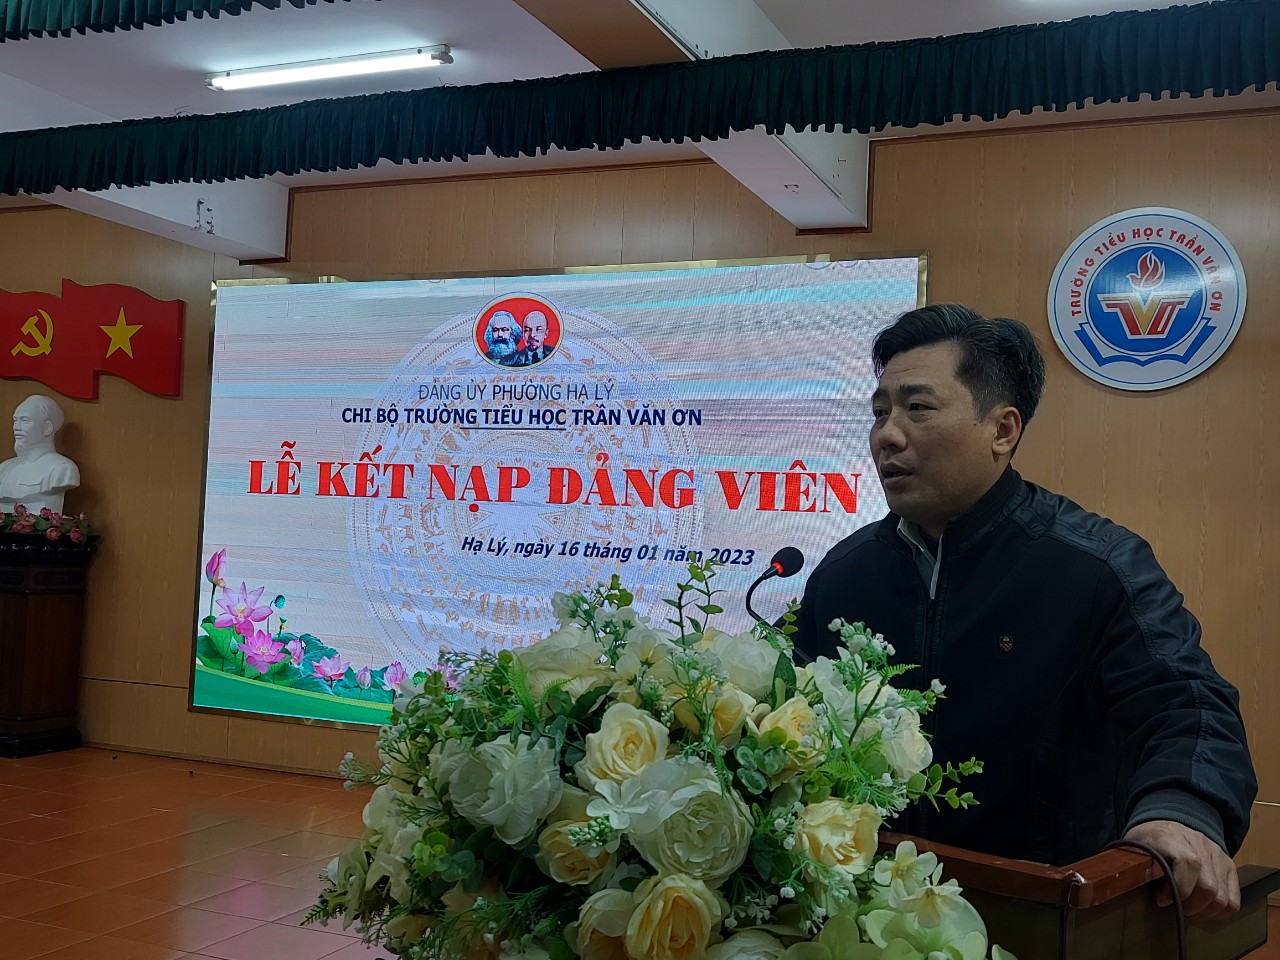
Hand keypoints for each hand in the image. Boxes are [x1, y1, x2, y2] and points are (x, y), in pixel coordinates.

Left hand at [1123, 820, 1239, 922]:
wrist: (1166, 824)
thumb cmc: (1148, 840)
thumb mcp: (1135, 846)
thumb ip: (1139, 863)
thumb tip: (1135, 886)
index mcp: (1173, 837)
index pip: (1189, 864)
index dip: (1178, 889)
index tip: (1161, 900)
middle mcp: (1201, 845)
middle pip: (1208, 888)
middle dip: (1190, 907)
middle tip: (1176, 911)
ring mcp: (1218, 855)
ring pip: (1222, 898)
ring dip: (1204, 913)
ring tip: (1188, 912)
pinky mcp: (1229, 866)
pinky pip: (1233, 900)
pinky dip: (1219, 912)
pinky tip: (1203, 910)